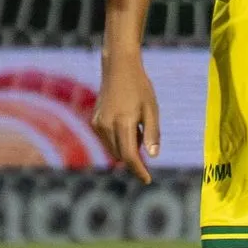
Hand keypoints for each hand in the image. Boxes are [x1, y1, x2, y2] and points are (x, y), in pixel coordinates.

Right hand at [92, 52, 160, 183]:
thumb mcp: (152, 109)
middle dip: (134, 156)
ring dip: (126, 148)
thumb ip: (152, 133)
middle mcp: (107, 125)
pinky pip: (107, 141)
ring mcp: (98, 124)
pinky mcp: (94, 121)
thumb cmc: (140, 87)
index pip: (130, 156)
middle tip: (145, 137)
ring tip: (136, 126)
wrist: (118, 68)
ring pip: (113, 150)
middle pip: (121, 155)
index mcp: (123, 122)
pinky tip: (126, 122)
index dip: (139, 170)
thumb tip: (153, 156)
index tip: (147, 180)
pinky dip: (118, 140)